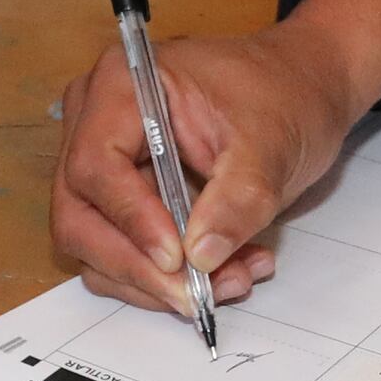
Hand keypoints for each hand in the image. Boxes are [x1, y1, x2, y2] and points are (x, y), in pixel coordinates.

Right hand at [50, 0, 380, 314]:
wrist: (300, 90)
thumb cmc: (283, 95)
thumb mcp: (272, 142)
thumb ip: (237, 197)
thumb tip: (201, 255)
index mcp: (122, 85)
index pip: (96, 165)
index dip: (131, 218)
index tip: (179, 257)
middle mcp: (95, 122)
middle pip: (81, 216)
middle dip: (139, 266)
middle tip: (197, 295)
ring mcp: (102, 164)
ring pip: (97, 247)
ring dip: (159, 281)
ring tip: (235, 278)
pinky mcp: (121, 199)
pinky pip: (125, 254)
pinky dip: (169, 277)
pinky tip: (229, 270)